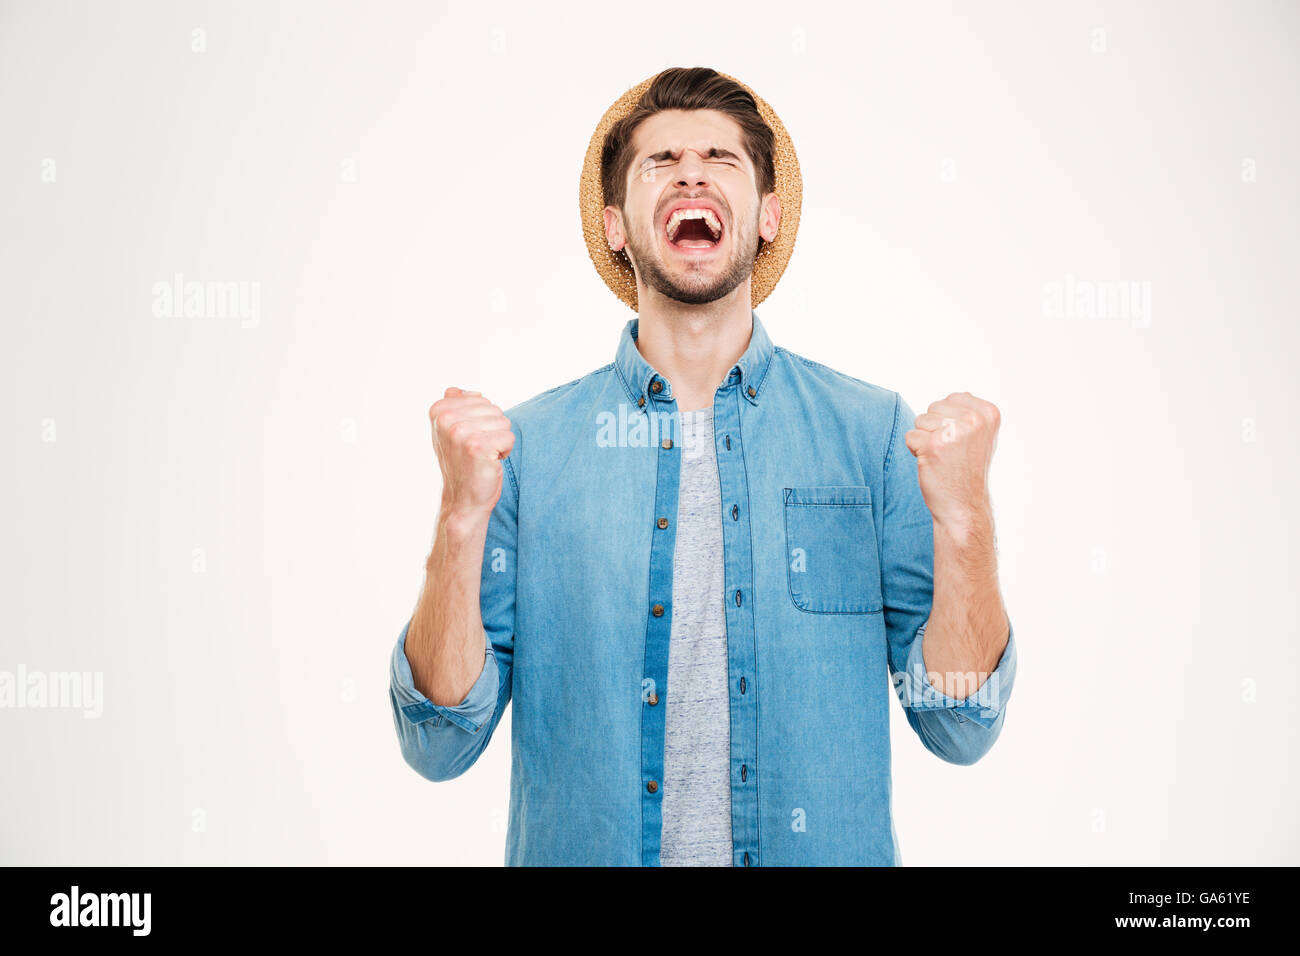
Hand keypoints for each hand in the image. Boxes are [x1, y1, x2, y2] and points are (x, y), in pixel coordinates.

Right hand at [429, 387, 514, 518]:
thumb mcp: (452, 431)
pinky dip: (505, 452)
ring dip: (499, 441)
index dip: (482, 420)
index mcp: (438, 410)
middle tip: (477, 450)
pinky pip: (508, 438)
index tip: (468, 438)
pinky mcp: (476, 446)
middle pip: (494, 409)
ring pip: (503, 422)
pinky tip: (489, 463)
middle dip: (493, 430)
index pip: (481, 399)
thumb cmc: (463, 463)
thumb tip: (466, 391)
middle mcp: (445, 419)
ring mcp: (459, 432)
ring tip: (483, 456)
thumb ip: (456, 407)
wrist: (463, 498)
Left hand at [904, 392, 999, 533]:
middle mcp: (973, 420)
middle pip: (934, 407)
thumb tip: (957, 395)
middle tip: (950, 451)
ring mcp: (953, 432)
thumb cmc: (968, 470)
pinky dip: (915, 450)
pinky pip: (910, 436)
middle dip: (935, 428)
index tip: (961, 441)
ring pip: (920, 420)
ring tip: (942, 457)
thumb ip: (970, 413)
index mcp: (988, 413)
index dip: (949, 420)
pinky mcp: (932, 446)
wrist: (964, 505)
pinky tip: (932, 464)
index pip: (953, 398)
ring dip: (925, 439)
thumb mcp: (981, 435)